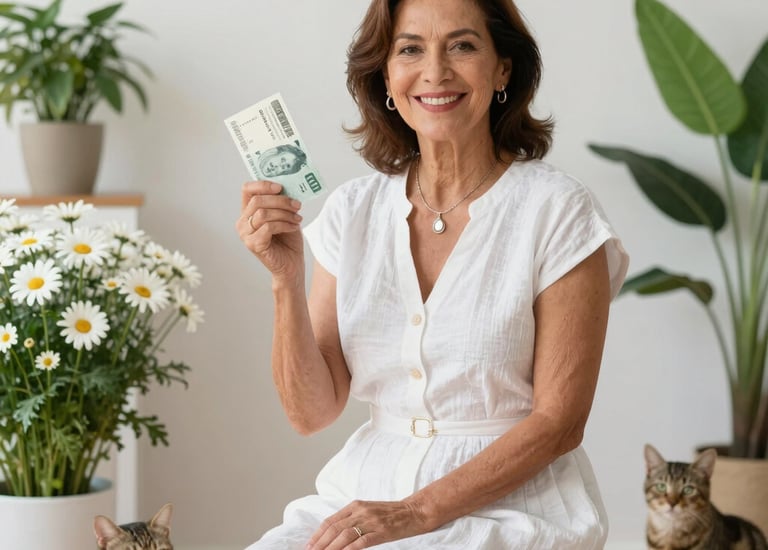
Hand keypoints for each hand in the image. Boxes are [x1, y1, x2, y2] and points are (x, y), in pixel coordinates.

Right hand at [236, 180, 303, 280]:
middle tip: (297, 205)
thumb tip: (288, 186)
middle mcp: (243, 222)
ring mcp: (246, 234)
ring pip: (263, 213)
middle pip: (257, 200)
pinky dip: (284, 224)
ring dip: (284, 213)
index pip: (247, 189)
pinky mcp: (253, 244)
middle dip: (281, 200)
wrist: (291, 264)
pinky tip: (293, 227)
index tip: (280, 187)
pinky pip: (268, 227)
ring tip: (297, 218)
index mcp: (248, 211)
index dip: (263, 184)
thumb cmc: (288, 239)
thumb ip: (282, 201)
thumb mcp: (286, 215)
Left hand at [306, 500, 428, 548]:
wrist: (414, 511)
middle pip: (334, 529)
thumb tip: (333, 533)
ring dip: (330, 548)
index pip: (330, 521)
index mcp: (356, 505)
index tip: (309, 546)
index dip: (318, 535)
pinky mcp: (381, 531)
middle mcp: (361, 511)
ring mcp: (371, 521)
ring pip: (344, 536)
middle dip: (320, 543)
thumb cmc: (391, 513)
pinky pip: (361, 542)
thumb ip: (352, 518)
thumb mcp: (368, 510)